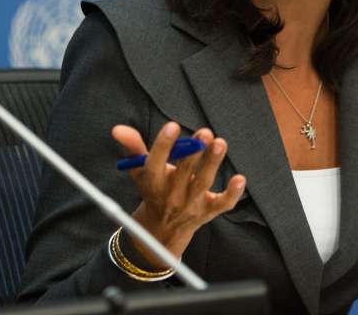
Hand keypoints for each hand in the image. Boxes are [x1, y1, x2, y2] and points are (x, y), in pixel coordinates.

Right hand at [112, 121, 245, 267]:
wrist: (161, 230)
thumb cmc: (152, 190)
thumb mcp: (139, 171)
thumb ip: (132, 147)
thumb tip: (117, 129)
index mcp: (153, 182)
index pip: (155, 163)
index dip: (163, 145)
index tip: (172, 126)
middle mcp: (171, 195)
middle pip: (183, 172)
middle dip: (194, 153)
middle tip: (204, 132)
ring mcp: (191, 205)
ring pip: (202, 184)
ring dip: (212, 164)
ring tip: (220, 143)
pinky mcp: (208, 211)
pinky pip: (222, 204)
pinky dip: (232, 194)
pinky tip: (240, 179)